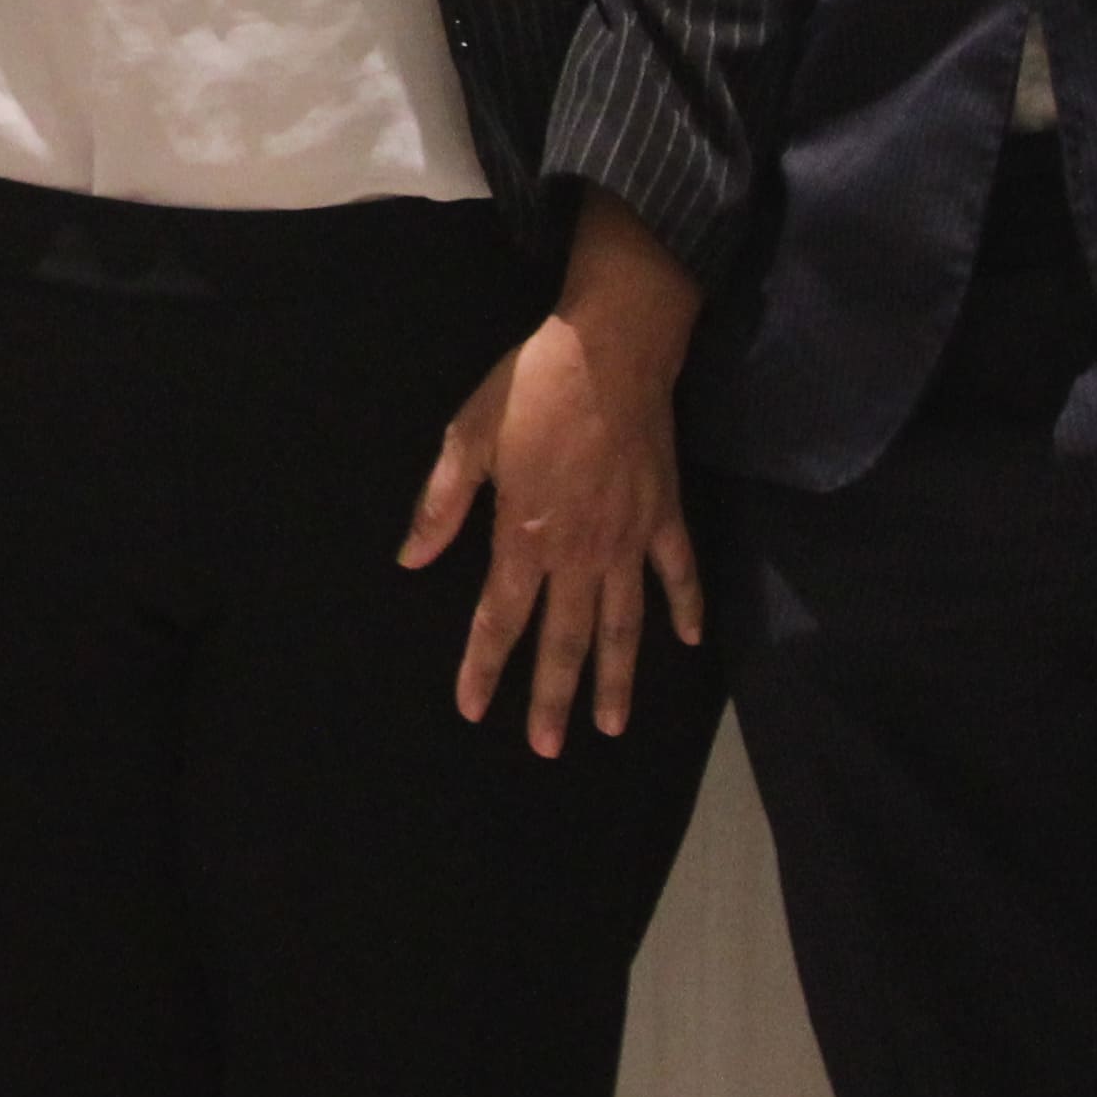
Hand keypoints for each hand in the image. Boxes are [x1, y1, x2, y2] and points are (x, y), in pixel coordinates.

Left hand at [401, 196, 705, 754]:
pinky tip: (686, 641)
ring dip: (615, 678)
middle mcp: (578, 551)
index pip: (499, 618)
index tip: (473, 708)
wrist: (611, 348)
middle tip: (547, 748)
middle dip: (552, 698)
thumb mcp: (468, 437)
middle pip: (564, 640)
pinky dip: (685, 608)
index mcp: (523, 535)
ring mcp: (627, 538)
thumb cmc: (532, 388)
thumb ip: (440, 504)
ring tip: (611, 726)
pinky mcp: (664, 514)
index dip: (484, 667)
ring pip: (621, 625)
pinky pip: (678, 573)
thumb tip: (411, 559)